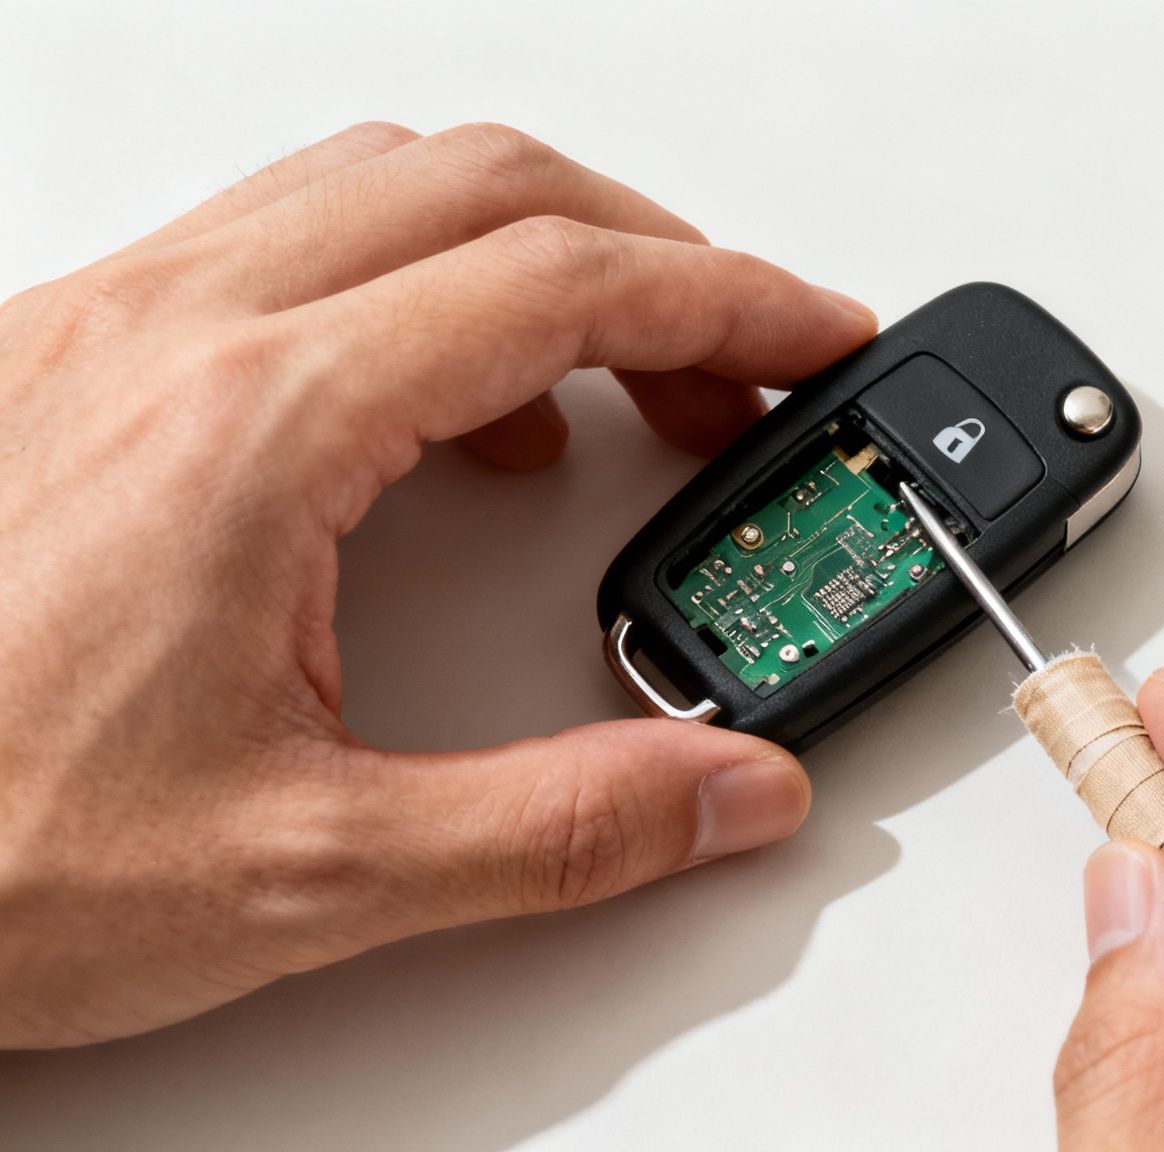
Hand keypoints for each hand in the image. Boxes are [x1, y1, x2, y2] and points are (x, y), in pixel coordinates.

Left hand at [0, 122, 876, 1046]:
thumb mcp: (306, 873)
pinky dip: (411, 284)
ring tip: (609, 381)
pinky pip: (281, 244)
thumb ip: (561, 829)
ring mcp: (104, 326)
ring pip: (377, 188)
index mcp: (254, 421)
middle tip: (741, 363)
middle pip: (487, 182)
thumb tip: (727, 789)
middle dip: (653, 257)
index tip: (815, 331)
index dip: (729, 296)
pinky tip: (431, 416)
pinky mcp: (58, 358)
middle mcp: (173, 329)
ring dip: (530, 253)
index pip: (560, 283)